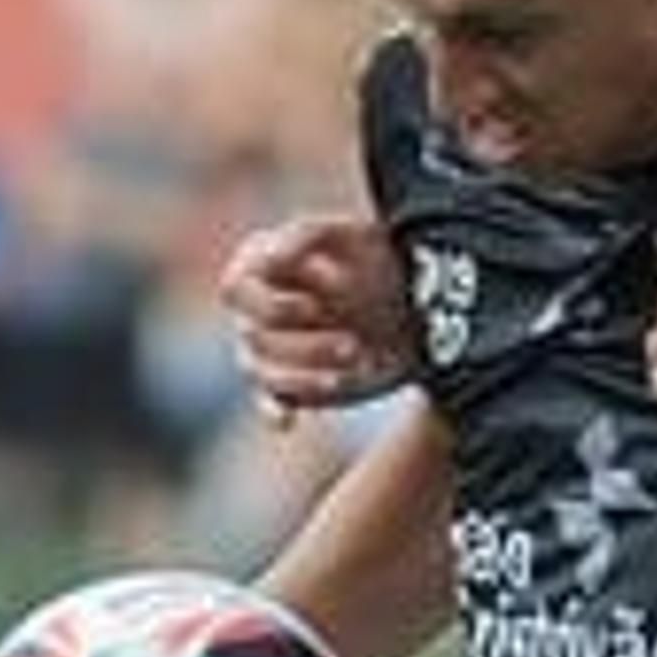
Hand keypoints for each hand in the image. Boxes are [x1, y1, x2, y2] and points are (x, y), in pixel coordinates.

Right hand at [222, 210, 415, 421]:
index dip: (269, 302)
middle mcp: (258, 309)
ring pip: (261, 372)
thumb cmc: (379, 257)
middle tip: (354, 345)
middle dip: (305, 343)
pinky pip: (269, 401)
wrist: (421, 303)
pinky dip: (274, 411)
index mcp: (261, 265)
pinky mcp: (292, 381)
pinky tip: (287, 422)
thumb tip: (267, 258)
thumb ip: (304, 236)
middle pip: (253, 335)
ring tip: (354, 370)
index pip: (235, 288)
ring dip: (304, 378)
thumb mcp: (350, 235)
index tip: (315, 306)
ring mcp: (272, 348)